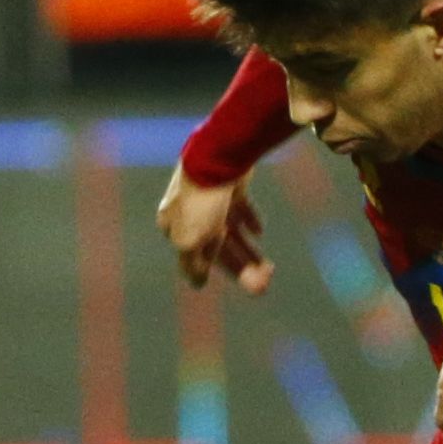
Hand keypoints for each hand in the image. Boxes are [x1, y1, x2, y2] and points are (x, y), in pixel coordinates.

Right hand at [158, 165, 269, 292]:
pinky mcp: (228, 185)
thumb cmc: (200, 202)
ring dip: (248, 250)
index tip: (246, 285)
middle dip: (241, 265)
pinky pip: (240, 207)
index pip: (197, 258)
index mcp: (174, 227)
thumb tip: (197, 283)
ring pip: (231, 230)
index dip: (222, 273)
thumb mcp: (190, 240)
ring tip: (268, 266)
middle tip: (265, 282)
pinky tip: (259, 231)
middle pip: (217, 247)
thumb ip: (192, 263)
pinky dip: (249, 220)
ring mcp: (209, 198)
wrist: (217, 158)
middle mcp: (190, 214)